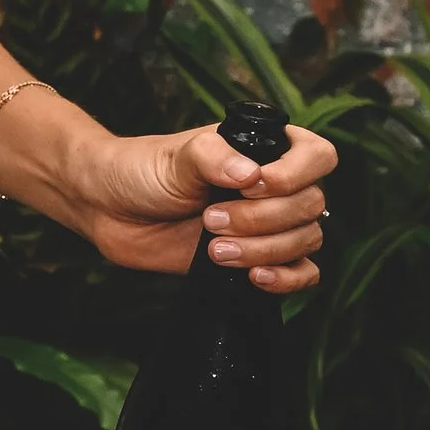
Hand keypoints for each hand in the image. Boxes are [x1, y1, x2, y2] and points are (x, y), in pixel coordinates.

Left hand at [82, 119, 337, 291]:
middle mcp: (274, 186)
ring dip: (264, 250)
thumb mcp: (176, 156)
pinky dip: (287, 279)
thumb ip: (212, 157)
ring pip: (304, 242)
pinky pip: (301, 274)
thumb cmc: (143, 170)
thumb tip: (251, 174)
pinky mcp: (256, 259)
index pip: (318, 156)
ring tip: (213, 248)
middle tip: (211, 219)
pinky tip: (255, 277)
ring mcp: (267, 224)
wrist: (111, 209)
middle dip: (262, 220)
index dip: (295, 175)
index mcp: (264, 149)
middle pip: (310, 206)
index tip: (252, 185)